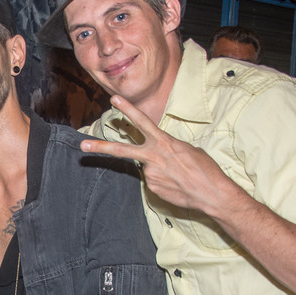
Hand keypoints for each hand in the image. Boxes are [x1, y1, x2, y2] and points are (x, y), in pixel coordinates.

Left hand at [79, 95, 237, 215]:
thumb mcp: (187, 150)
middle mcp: (153, 157)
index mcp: (164, 142)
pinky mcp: (151, 188)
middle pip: (121, 150)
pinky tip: (176, 185)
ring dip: (159, 170)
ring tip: (178, 176)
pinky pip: (153, 181)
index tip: (113, 100)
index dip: (127, 109)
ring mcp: (150, 174)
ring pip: (147, 167)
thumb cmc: (205, 169)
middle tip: (83, 146)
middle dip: (100, 148)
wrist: (212, 193)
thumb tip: (157, 154)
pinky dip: (162, 182)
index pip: (142, 122)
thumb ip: (167, 148)